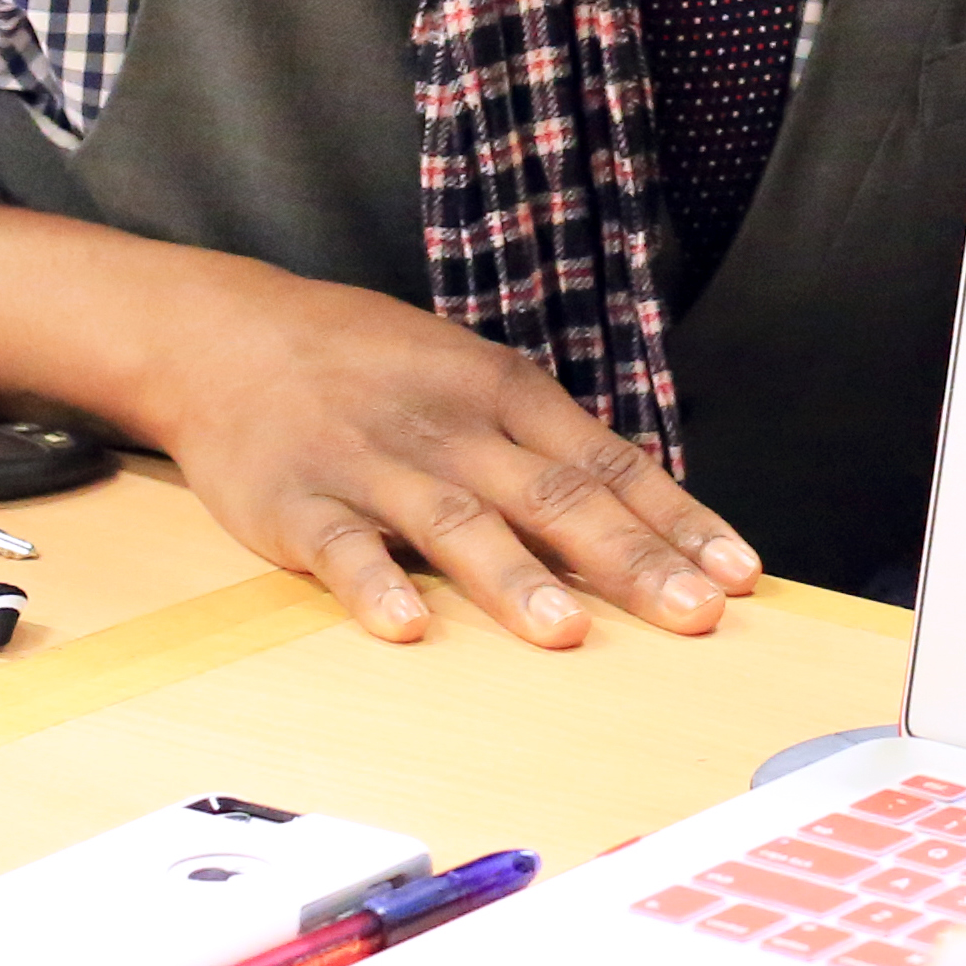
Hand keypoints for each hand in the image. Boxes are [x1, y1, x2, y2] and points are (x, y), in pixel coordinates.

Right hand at [0, 192, 762, 651]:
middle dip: (631, 561)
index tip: (739, 575)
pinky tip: (408, 626)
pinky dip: (375, 585)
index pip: (609, 462)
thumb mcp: (468, 377)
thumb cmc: (366, 365)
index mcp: (503, 393)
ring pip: (457, 523)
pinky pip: (342, 549)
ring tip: (568, 632)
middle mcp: (450, 427)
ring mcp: (372, 464)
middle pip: (553, 498)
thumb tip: (647, 512)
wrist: (226, 333)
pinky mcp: (298, 503)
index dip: (677, 521)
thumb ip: (547, 446)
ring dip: (515, 578)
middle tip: (694, 615)